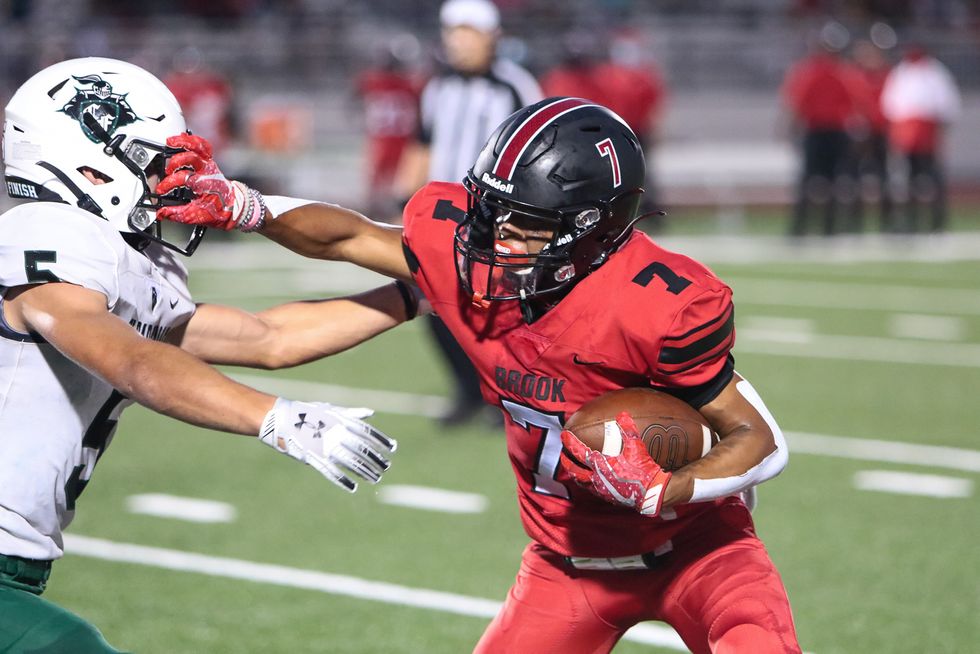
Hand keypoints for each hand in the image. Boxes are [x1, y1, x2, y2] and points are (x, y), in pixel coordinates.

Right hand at [156, 134, 265, 231]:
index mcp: (203, 184)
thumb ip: (177, 214)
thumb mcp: (196, 216)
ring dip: (184, 142)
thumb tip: (161, 213)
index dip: (168, 183)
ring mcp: (209, 164)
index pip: (183, 178)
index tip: (161, 190)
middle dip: (176, 162)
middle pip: (191, 158)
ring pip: (199, 147)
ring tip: (170, 141)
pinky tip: (182, 137)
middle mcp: (207, 171)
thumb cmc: (218, 211)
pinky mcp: (209, 162)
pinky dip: (193, 140)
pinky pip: (204, 146)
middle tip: (167, 171)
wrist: (234, 208)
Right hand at [258, 398, 396, 491]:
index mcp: (342, 421)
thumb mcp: (332, 410)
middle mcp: (337, 434)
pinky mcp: (314, 458)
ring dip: (365, 471)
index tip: (393, 448)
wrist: (282, 419)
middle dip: (376, 459)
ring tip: (375, 478)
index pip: (367, 432)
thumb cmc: (309, 414)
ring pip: (351, 462)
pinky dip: (343, 480)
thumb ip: (352, 414)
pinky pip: (332, 472)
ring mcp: (326, 447)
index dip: (381, 440)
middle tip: (386, 466)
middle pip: (362, 450)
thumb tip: (371, 413)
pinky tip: (353, 487)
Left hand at [559, 412, 671, 516]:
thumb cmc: (643, 469)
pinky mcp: (608, 497)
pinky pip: (592, 489)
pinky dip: (587, 483)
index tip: (563, 435)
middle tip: (562, 455)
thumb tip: (623, 414)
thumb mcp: (636, 446)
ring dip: (575, 474)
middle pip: (575, 470)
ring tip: (573, 469)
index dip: (570, 442)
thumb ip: (628, 429)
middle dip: (566, 462)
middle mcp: (597, 477)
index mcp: (601, 464)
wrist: (651, 492)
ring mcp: (601, 489)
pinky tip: (591, 481)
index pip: (579, 451)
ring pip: (581, 482)